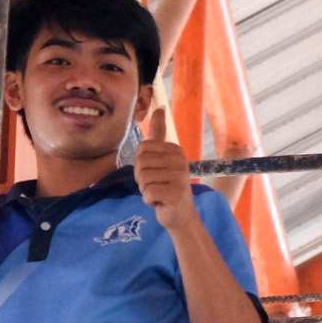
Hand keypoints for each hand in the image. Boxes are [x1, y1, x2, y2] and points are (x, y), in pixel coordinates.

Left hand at [133, 108, 197, 231]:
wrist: (181, 215)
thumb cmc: (167, 185)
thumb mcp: (162, 158)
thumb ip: (159, 133)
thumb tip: (160, 107)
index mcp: (175, 149)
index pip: (141, 150)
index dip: (141, 164)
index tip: (154, 173)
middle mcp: (180, 160)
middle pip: (141, 163)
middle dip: (142, 178)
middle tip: (156, 185)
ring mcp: (179, 177)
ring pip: (143, 179)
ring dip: (146, 190)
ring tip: (159, 193)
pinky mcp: (176, 194)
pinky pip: (148, 193)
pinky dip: (150, 201)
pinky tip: (160, 202)